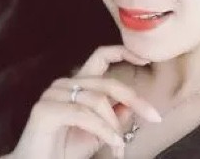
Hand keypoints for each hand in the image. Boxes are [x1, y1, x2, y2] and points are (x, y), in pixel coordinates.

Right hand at [7, 45, 161, 158]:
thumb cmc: (65, 150)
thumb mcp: (98, 133)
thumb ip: (114, 117)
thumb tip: (132, 105)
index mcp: (78, 83)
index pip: (101, 56)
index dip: (123, 52)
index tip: (146, 58)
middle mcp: (65, 83)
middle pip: (107, 82)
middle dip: (134, 99)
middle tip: (154, 117)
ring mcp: (53, 94)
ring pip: (98, 100)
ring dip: (115, 126)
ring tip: (120, 147)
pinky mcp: (45, 109)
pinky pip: (84, 114)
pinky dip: (104, 130)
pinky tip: (114, 144)